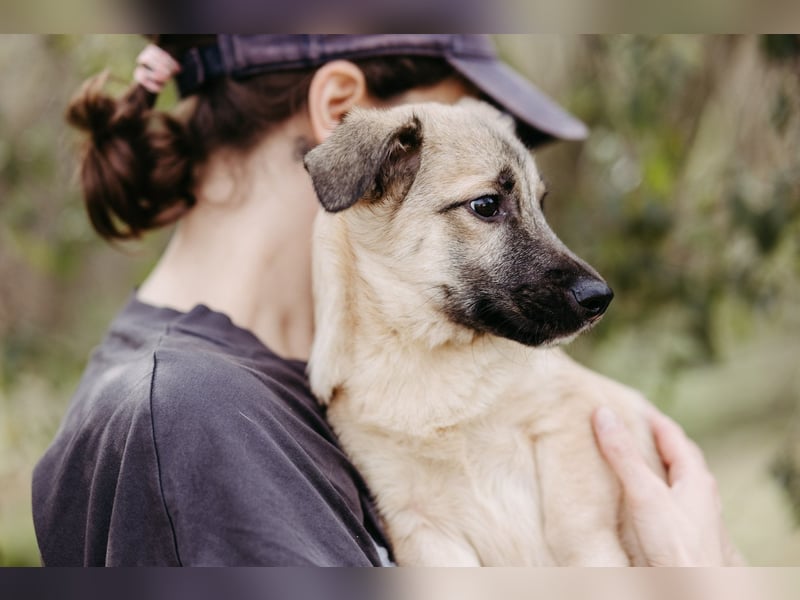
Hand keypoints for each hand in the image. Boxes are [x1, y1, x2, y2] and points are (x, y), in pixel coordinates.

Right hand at [592, 405, 741, 565]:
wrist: (692, 589)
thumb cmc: (675, 544)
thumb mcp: (644, 493)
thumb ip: (623, 455)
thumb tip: (603, 415)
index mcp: (696, 476)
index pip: (673, 434)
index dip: (651, 417)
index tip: (629, 404)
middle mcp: (701, 493)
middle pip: (678, 456)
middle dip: (655, 439)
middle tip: (630, 428)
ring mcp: (696, 516)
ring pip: (676, 480)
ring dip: (656, 466)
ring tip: (633, 460)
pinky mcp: (687, 535)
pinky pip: (671, 502)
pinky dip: (654, 490)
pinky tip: (642, 501)